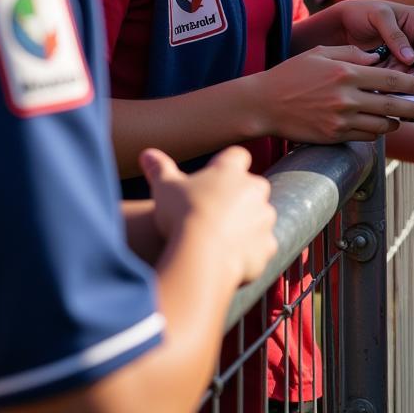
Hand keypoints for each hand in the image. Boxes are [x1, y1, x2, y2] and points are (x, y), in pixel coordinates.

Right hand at [140, 147, 277, 284]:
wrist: (201, 255)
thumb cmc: (181, 215)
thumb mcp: (164, 189)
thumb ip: (160, 170)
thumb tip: (147, 154)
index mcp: (231, 171)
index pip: (236, 157)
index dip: (226, 166)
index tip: (213, 177)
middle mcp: (254, 189)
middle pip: (253, 186)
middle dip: (240, 197)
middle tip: (215, 212)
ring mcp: (264, 218)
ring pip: (261, 217)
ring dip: (248, 224)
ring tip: (221, 239)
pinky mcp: (267, 246)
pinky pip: (263, 246)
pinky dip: (252, 252)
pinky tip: (232, 259)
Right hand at [255, 46, 413, 142]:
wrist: (264, 104)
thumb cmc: (291, 74)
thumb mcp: (321, 53)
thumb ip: (352, 54)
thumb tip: (377, 59)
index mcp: (345, 73)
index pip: (388, 79)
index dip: (410, 84)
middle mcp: (346, 98)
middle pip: (391, 105)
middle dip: (413, 108)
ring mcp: (340, 120)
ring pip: (380, 125)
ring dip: (394, 122)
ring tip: (400, 119)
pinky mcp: (333, 136)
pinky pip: (365, 137)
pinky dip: (375, 132)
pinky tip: (377, 126)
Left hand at [312, 0, 413, 77]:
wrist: (340, 22)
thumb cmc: (359, 11)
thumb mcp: (378, 16)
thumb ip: (395, 35)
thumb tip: (411, 58)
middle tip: (399, 82)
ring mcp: (404, 51)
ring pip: (411, 72)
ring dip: (400, 79)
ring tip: (383, 77)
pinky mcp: (393, 62)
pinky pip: (398, 75)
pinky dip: (390, 79)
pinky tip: (378, 78)